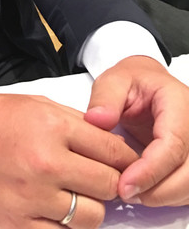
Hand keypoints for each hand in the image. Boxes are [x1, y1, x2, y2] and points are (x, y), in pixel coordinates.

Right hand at [0, 92, 138, 228]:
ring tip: (76, 193)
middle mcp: (46, 163)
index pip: (112, 152)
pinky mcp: (18, 222)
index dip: (125, 159)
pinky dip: (65, 225)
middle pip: (107, 186)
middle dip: (109, 182)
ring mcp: (32, 197)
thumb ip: (78, 123)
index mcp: (53, 128)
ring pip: (92, 217)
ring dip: (90, 207)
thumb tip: (112, 143)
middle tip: (97, 176)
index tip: (125, 163)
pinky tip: (56, 208)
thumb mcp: (40, 104)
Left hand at [86, 55, 188, 207]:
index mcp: (179, 103)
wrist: (149, 84)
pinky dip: (167, 195)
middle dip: (157, 190)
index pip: (173, 144)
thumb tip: (96, 120)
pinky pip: (188, 188)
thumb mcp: (114, 79)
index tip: (124, 185)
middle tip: (124, 193)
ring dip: (162, 196)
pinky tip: (144, 191)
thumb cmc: (134, 82)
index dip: (150, 170)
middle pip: (188, 173)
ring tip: (130, 192)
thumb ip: (105, 97)